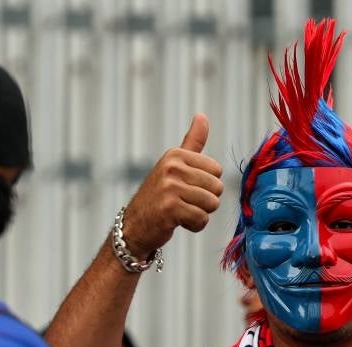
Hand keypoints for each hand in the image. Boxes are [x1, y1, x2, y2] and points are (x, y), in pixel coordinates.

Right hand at [120, 113, 223, 255]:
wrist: (135, 226)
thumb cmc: (159, 195)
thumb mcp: (174, 164)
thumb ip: (192, 142)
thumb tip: (202, 115)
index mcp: (176, 155)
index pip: (217, 170)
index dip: (207, 184)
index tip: (187, 188)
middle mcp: (172, 167)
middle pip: (217, 187)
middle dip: (205, 201)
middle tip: (183, 202)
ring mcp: (169, 187)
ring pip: (211, 204)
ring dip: (200, 214)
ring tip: (181, 212)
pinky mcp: (170, 208)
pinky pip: (202, 219)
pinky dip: (194, 226)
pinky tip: (178, 222)